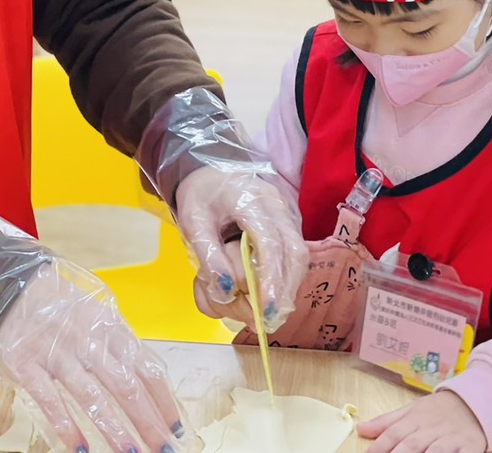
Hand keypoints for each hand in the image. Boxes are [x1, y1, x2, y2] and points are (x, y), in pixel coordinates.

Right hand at [0, 203, 190, 452]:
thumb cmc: (49, 299)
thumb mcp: (90, 310)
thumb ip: (114, 339)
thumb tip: (145, 374)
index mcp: (106, 324)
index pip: (144, 364)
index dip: (162, 398)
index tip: (176, 426)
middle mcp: (85, 337)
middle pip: (125, 383)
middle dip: (148, 420)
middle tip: (163, 448)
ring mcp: (54, 351)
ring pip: (91, 394)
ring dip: (114, 428)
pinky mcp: (25, 363)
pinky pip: (49, 398)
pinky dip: (65, 425)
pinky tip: (79, 448)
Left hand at [174, 167, 307, 332]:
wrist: (212, 171)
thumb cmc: (202, 195)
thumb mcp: (193, 221)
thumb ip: (208, 255)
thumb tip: (226, 291)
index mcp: (252, 200)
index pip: (271, 243)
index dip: (271, 280)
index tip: (264, 310)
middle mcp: (278, 208)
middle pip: (294, 255)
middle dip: (282, 291)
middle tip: (265, 319)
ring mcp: (287, 217)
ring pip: (298, 260)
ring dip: (283, 290)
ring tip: (262, 312)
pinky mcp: (288, 228)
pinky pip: (293, 259)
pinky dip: (281, 281)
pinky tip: (263, 295)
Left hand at [358, 392, 488, 452]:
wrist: (472, 402)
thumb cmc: (436, 411)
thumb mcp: (411, 410)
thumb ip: (386, 422)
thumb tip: (360, 429)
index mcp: (415, 419)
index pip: (394, 433)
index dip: (380, 446)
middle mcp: (432, 429)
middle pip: (412, 445)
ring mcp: (451, 439)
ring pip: (435, 452)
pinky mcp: (470, 447)